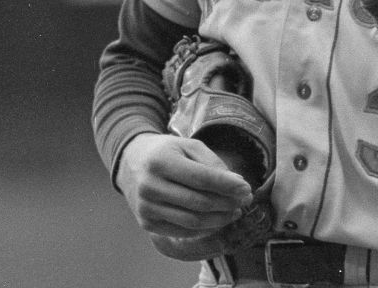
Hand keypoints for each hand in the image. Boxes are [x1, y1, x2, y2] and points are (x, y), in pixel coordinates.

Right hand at [117, 133, 251, 241]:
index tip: (247, 188)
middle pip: (199, 202)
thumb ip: (213, 164)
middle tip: (245, 200)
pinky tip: (218, 220)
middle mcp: (150, 187)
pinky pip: (182, 231)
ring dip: (220, 219)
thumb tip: (238, 186)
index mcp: (161, 162)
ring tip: (235, 211)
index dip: (227, 185)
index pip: (201, 178)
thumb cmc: (167, 152)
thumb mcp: (189, 146)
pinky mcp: (146, 223)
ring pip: (192, 221)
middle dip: (227, 203)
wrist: (131, 163)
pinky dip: (204, 229)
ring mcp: (146, 208)